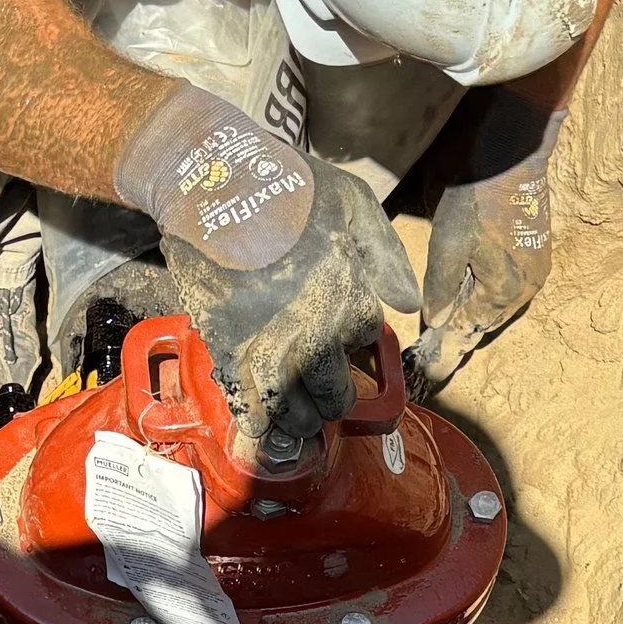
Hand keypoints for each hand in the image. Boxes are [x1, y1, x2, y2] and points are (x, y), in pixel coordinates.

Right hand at [116, 85, 417, 455]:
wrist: (216, 187)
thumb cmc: (290, 188)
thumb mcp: (356, 204)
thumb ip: (385, 255)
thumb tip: (406, 303)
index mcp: (350, 303)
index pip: (365, 342)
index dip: (356, 344)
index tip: (345, 345)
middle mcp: (314, 338)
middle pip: (332, 394)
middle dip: (332, 400)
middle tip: (325, 398)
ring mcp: (268, 350)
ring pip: (291, 410)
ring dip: (298, 420)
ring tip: (297, 420)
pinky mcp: (225, 353)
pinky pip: (246, 406)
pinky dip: (256, 428)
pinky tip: (260, 435)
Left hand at [407, 96, 561, 393]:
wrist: (512, 146)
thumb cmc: (475, 193)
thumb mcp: (447, 243)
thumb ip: (442, 289)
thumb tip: (437, 322)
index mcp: (503, 292)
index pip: (467, 334)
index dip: (445, 354)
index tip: (428, 376)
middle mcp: (525, 288)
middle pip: (484, 324)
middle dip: (458, 338)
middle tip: (430, 357)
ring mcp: (535, 270)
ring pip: (495, 306)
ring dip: (472, 318)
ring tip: (446, 334)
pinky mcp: (535, 252)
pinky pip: (506, 288)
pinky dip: (484, 297)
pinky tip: (468, 297)